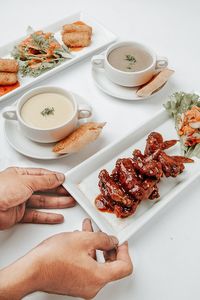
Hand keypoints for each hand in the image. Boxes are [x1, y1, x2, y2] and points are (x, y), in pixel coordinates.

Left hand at [0, 167, 74, 229]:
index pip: (42, 175)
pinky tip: (57, 216)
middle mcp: (20, 188)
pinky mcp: (18, 215)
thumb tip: (57, 177)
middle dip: (58, 191)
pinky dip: (48, 216)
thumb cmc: (0, 190)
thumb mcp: (27, 181)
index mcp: (20, 175)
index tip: (66, 181)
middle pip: (44, 189)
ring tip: (69, 203)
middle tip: (71, 193)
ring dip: (56, 203)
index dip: (54, 178)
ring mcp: (19, 201)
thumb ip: (44, 180)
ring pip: (42, 202)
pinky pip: (36, 215)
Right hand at [0, 220, 132, 298]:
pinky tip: (79, 240)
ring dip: (95, 246)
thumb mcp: (83, 239)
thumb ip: (103, 239)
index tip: (121, 242)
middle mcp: (92, 286)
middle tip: (106, 236)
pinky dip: (86, 253)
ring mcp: (82, 287)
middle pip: (111, 267)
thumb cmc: (52, 258)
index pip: (124, 267)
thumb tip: (112, 241)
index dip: (125, 251)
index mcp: (98, 277)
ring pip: (97, 264)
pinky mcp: (73, 284)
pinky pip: (87, 268)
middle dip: (108, 247)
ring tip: (89, 231)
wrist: (31, 270)